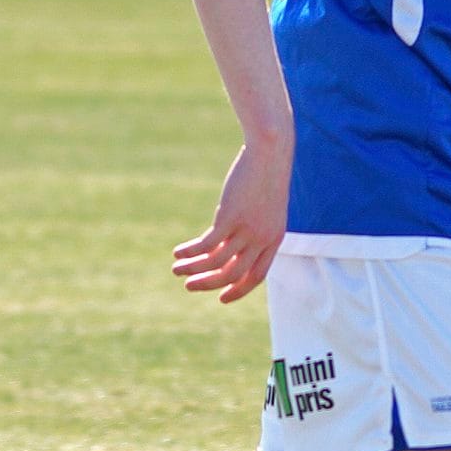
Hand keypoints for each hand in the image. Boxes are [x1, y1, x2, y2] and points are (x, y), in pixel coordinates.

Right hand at [173, 138, 291, 303]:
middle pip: (234, 273)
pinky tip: (179, 251)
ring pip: (217, 262)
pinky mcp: (230, 217)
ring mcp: (247, 229)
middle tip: (189, 286)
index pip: (257, 276)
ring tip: (176, 270)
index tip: (221, 298)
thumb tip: (229, 239)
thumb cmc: (267, 175)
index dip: (239, 290)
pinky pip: (206, 245)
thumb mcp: (265, 205)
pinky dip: (191, 252)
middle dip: (210, 284)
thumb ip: (252, 226)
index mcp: (274, 239)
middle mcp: (262, 239)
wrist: (269, 152)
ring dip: (194, 270)